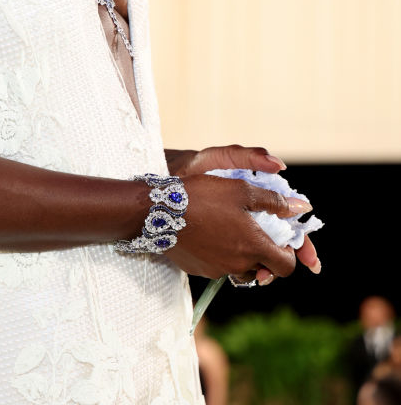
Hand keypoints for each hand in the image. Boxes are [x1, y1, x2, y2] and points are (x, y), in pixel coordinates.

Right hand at [165, 145, 320, 282]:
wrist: (158, 210)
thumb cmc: (203, 195)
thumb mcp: (241, 190)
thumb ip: (274, 201)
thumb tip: (302, 208)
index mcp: (254, 246)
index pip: (286, 266)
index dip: (289, 252)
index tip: (280, 236)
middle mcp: (239, 265)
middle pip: (264, 269)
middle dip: (265, 253)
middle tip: (254, 229)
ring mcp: (218, 270)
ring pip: (241, 269)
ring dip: (243, 255)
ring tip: (231, 229)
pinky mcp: (200, 270)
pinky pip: (220, 267)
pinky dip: (221, 254)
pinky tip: (210, 233)